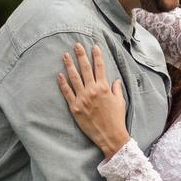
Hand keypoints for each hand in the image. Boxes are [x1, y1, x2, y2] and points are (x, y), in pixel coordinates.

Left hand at [57, 43, 130, 158]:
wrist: (110, 136)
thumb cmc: (117, 119)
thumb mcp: (120, 102)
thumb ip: (116, 89)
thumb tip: (115, 80)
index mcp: (104, 88)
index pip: (100, 67)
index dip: (97, 55)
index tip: (94, 46)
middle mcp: (92, 91)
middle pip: (85, 69)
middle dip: (81, 55)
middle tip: (76, 45)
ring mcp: (82, 99)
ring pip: (74, 78)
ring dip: (69, 65)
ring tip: (65, 55)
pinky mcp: (75, 108)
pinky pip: (67, 93)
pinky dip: (63, 83)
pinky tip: (59, 75)